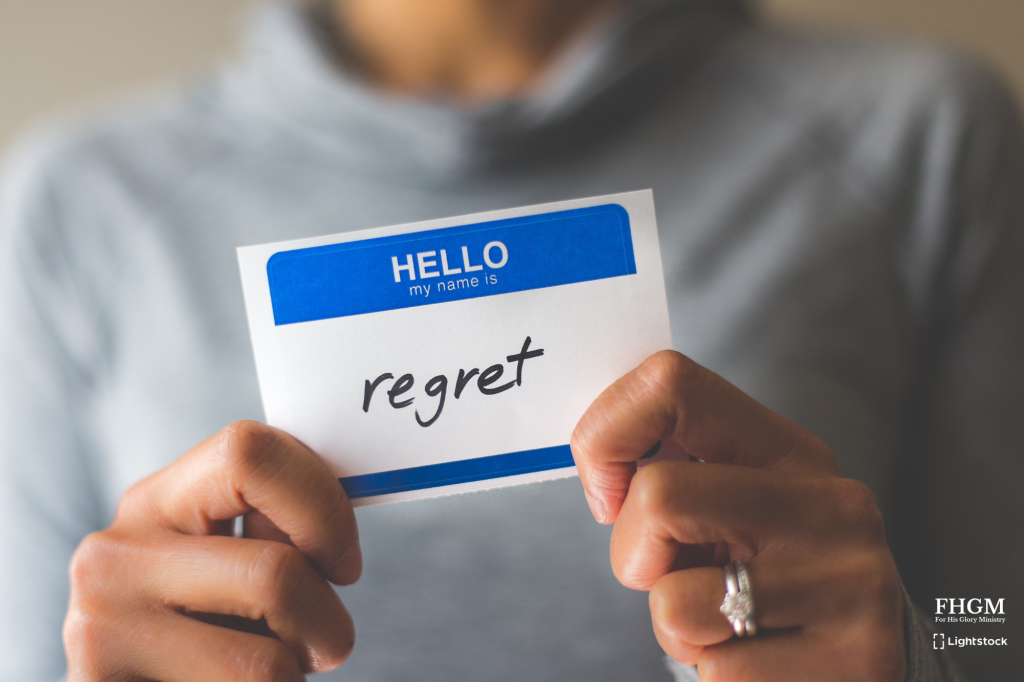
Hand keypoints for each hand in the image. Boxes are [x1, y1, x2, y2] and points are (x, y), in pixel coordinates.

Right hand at [63, 421, 360, 681]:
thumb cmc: (201, 638)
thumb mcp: (223, 568)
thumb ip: (269, 533)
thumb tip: (340, 514)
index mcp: (154, 502)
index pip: (251, 453)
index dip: (323, 507)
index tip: (342, 564)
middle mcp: (114, 556)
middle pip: (276, 573)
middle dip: (326, 623)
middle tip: (322, 644)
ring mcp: (102, 632)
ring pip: (267, 664)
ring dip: (296, 676)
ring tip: (268, 676)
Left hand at [571, 352, 905, 680]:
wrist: (862, 669)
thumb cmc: (772, 583)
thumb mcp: (735, 509)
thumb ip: (680, 469)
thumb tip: (598, 452)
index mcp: (789, 450)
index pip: (670, 384)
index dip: (606, 437)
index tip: (610, 493)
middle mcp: (830, 503)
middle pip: (658, 495)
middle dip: (634, 553)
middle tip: (670, 578)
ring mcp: (849, 583)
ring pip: (672, 601)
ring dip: (674, 627)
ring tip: (724, 626)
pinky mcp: (853, 662)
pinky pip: (711, 671)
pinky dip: (711, 672)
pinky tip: (760, 663)